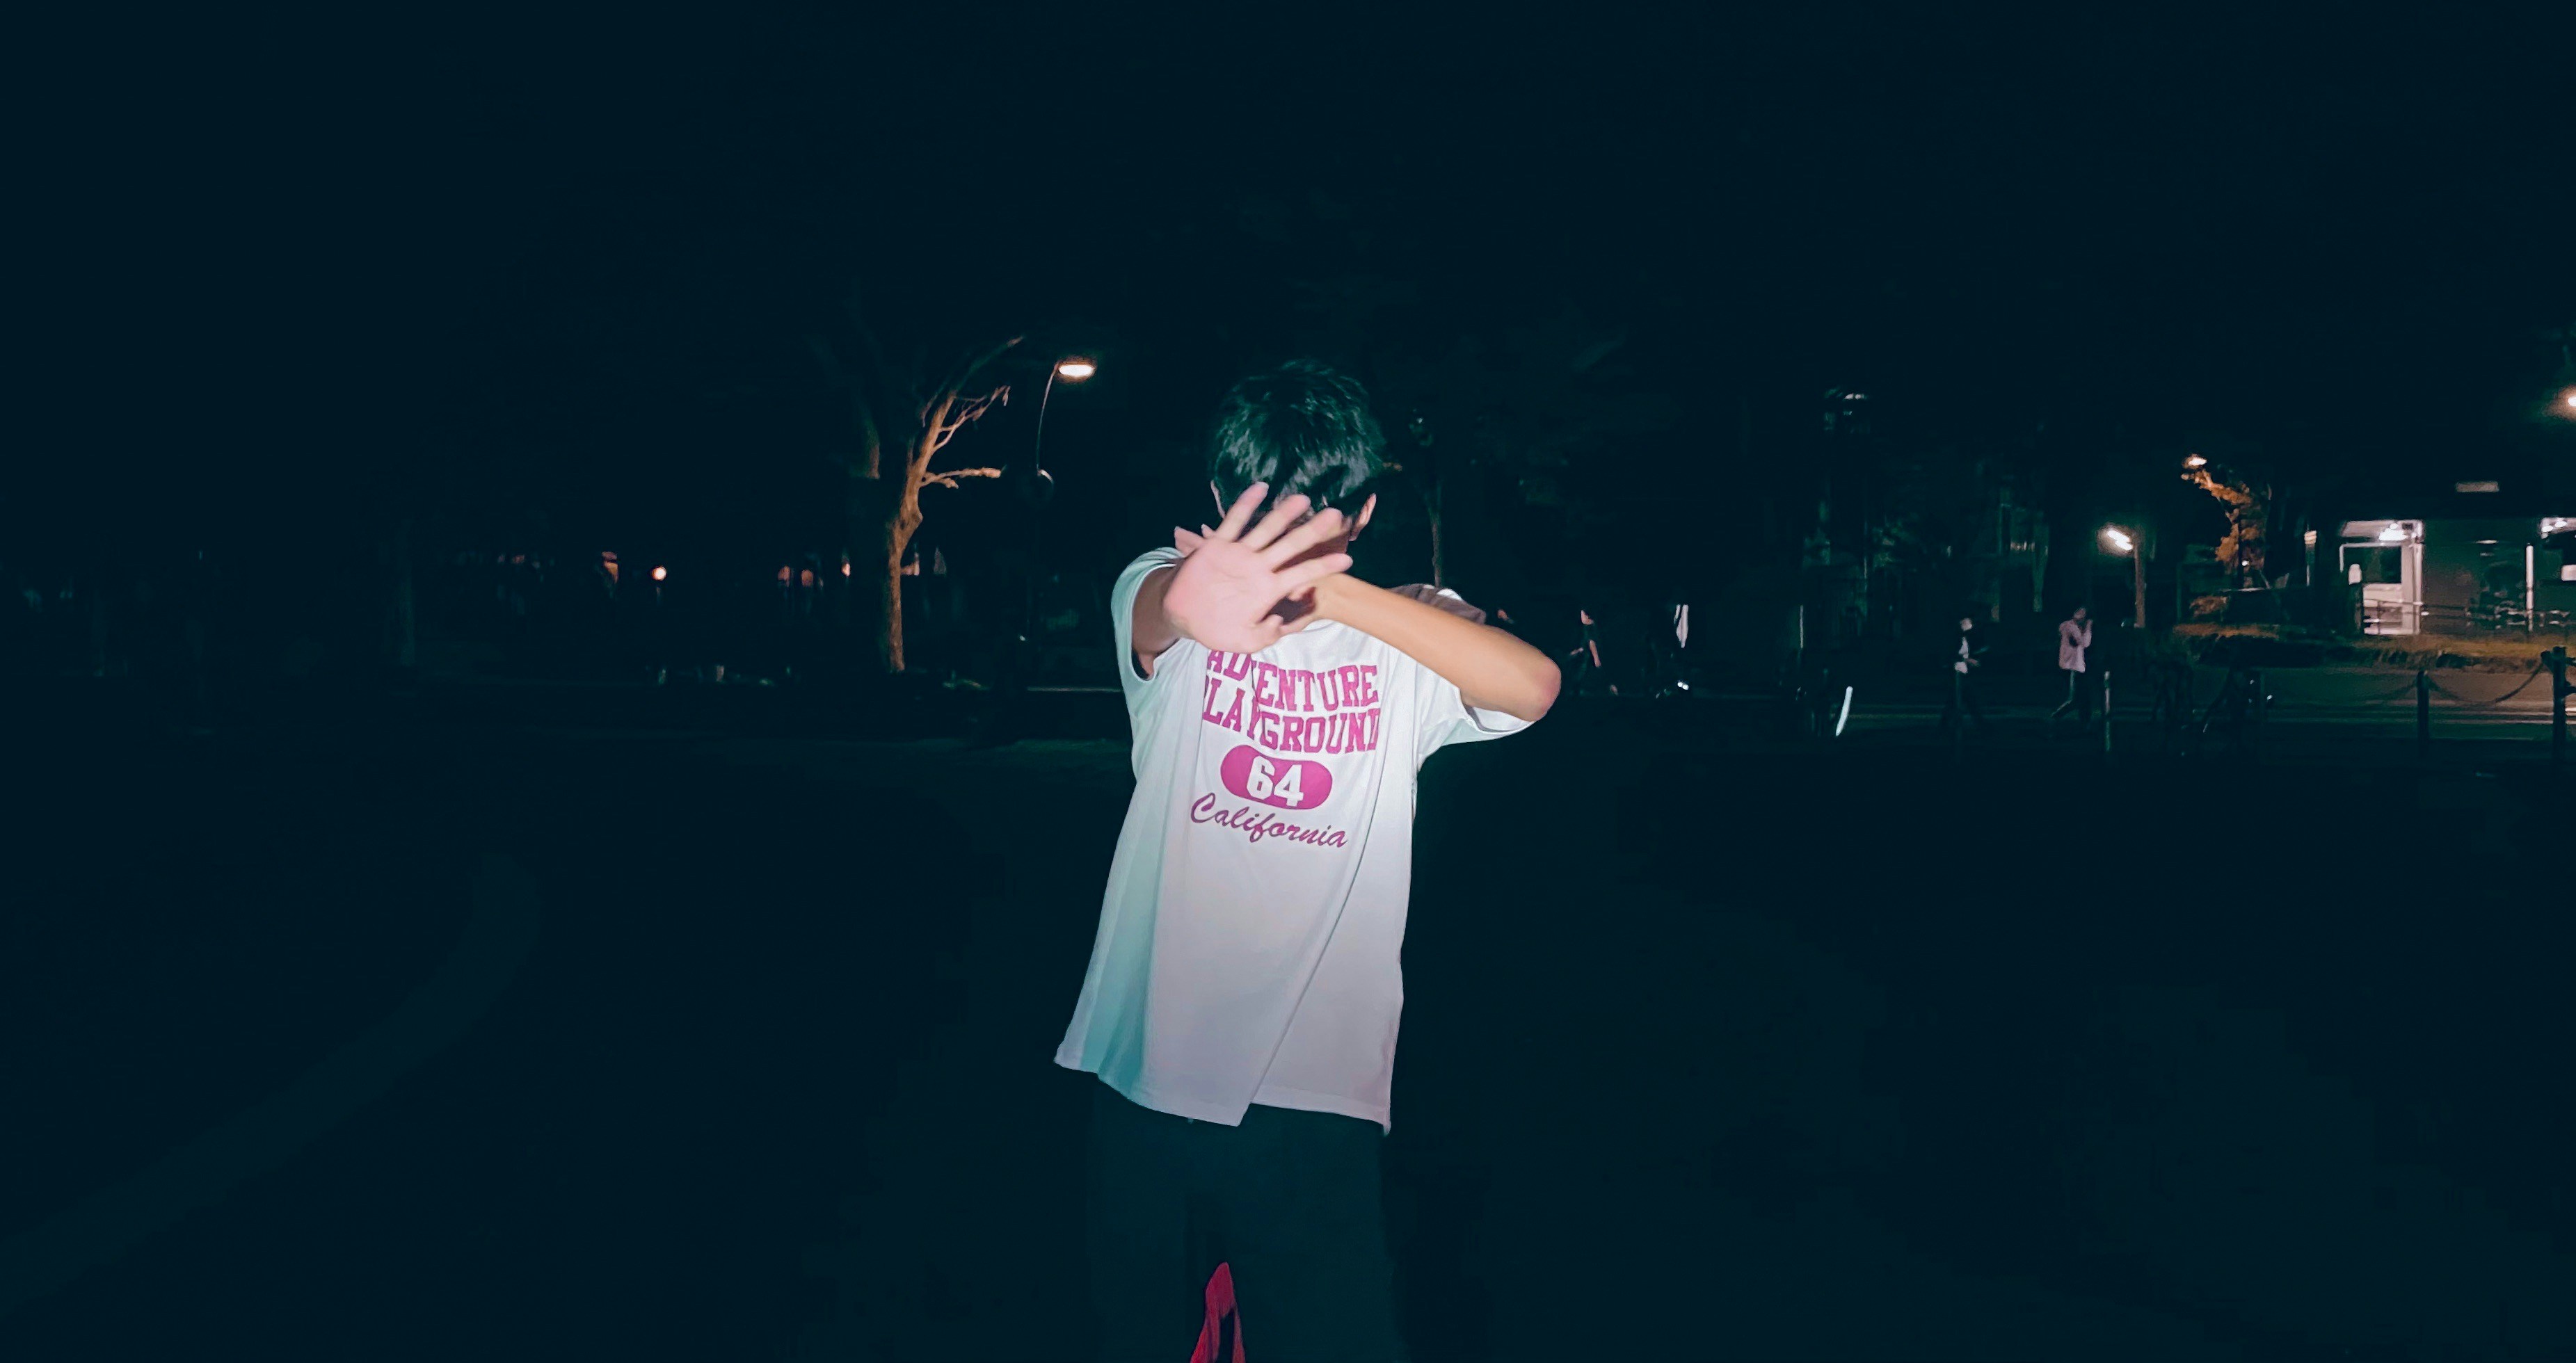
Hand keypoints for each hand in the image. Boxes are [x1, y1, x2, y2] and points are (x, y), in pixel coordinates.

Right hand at [1162, 483, 1351, 654]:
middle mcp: (1259, 567)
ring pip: (1267, 529)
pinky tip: (1260, 488)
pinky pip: (1233, 522)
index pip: (1302, 574)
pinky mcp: (1218, 545)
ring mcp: (1240, 554)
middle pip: (1291, 545)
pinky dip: (1246, 505)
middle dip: (1312, 531)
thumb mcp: (1244, 642)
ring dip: (1284, 514)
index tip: (1347, 560)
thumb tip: (1280, 621)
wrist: (1186, 618)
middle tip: (1335, 515)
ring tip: (1302, 498)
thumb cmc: (1217, 630)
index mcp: (1269, 588)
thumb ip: (1264, 635)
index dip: (1324, 566)